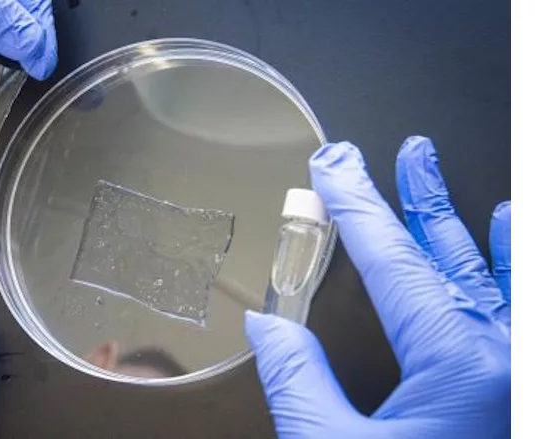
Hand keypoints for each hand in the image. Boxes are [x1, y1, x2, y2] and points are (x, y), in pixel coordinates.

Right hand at [246, 137, 510, 437]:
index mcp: (464, 367)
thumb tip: (268, 327)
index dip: (357, 208)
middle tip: (407, 153)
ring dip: (468, 225)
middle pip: (453, 254)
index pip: (396, 262)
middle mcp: (512, 359)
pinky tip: (504, 238)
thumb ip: (301, 383)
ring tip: (447, 181)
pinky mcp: (521, 389)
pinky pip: (523, 310)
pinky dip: (513, 268)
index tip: (334, 169)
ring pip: (500, 275)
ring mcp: (526, 373)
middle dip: (420, 198)